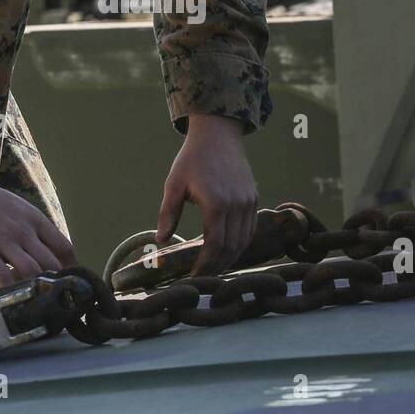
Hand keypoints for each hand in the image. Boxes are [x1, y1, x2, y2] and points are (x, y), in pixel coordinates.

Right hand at [0, 160, 75, 286]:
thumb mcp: (19, 209)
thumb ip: (34, 229)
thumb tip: (49, 253)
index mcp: (35, 219)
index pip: (64, 246)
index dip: (71, 267)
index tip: (72, 282)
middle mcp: (23, 231)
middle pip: (51, 262)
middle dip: (57, 283)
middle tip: (56, 298)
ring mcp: (3, 241)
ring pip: (31, 270)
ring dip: (36, 287)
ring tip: (37, 301)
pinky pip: (2, 276)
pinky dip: (10, 291)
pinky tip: (11, 298)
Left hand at [156, 114, 257, 275]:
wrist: (218, 134)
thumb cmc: (192, 158)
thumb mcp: (174, 184)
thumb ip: (168, 213)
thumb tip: (161, 240)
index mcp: (215, 202)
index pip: (214, 244)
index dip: (205, 265)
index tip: (194, 277)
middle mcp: (236, 204)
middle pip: (231, 247)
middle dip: (217, 267)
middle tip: (202, 279)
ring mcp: (248, 202)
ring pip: (243, 241)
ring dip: (230, 258)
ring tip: (214, 268)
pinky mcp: (253, 198)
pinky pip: (249, 229)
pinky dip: (240, 244)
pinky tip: (227, 250)